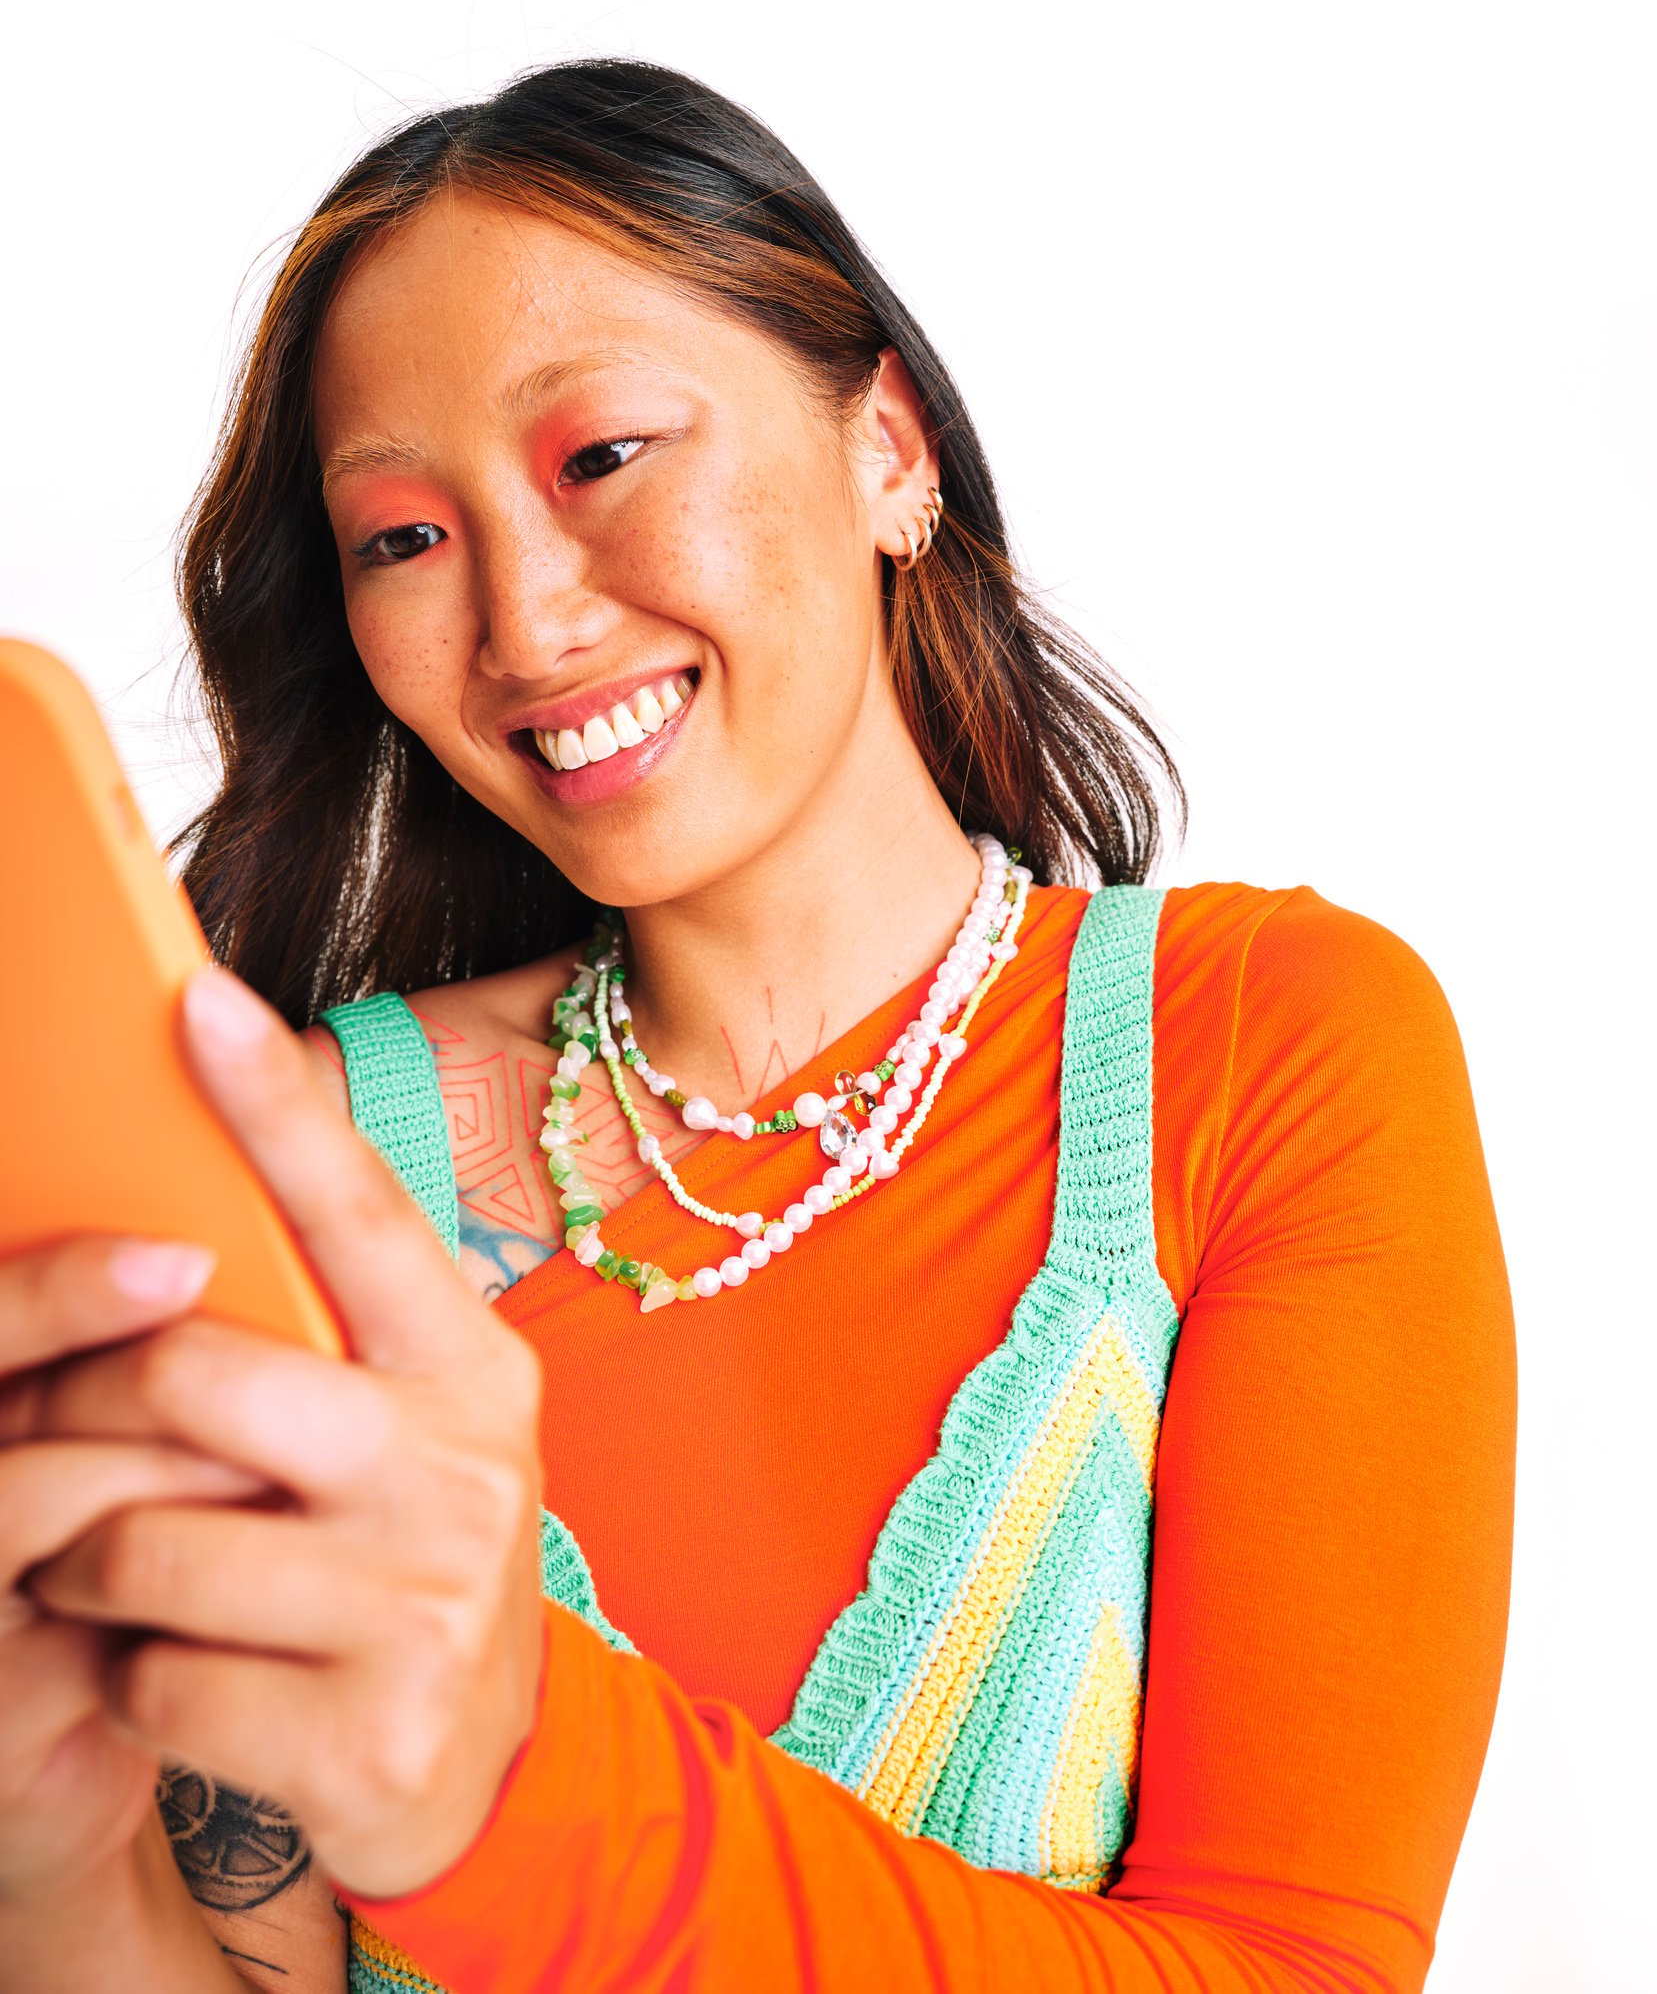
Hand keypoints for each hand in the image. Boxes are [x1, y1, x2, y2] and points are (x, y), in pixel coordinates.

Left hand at [28, 966, 546, 1899]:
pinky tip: (183, 1678)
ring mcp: (423, 1603)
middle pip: (196, 1376)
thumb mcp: (410, 1433)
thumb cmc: (408, 1558)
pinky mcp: (367, 1735)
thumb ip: (329, 1341)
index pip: (361, 1212)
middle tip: (43, 1439)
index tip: (195, 1000)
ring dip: (86, 1565)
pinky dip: (129, 1681)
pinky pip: (152, 1680)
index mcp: (471, 1368)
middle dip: (80, 1411)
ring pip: (145, 1541)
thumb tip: (182, 1226)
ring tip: (114, 1576)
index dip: (275, 1107)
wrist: (495, 1772)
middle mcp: (461, 1468)